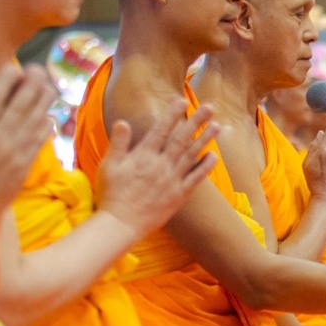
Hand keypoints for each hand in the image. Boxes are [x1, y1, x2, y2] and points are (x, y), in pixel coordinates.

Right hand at [0, 63, 56, 220]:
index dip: (6, 80)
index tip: (14, 68)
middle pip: (20, 105)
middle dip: (31, 84)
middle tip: (39, 70)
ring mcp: (14, 151)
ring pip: (33, 120)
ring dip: (44, 101)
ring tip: (50, 86)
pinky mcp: (25, 164)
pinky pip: (39, 140)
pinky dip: (46, 126)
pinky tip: (51, 115)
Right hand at [94, 100, 218, 236]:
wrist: (120, 224)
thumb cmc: (111, 194)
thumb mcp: (109, 166)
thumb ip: (118, 143)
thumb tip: (123, 121)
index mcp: (143, 156)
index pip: (161, 130)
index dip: (173, 115)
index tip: (183, 101)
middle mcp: (160, 165)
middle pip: (182, 139)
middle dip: (196, 121)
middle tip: (210, 106)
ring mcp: (172, 180)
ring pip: (192, 155)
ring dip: (205, 139)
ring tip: (217, 125)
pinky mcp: (178, 196)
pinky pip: (195, 179)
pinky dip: (205, 167)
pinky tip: (214, 156)